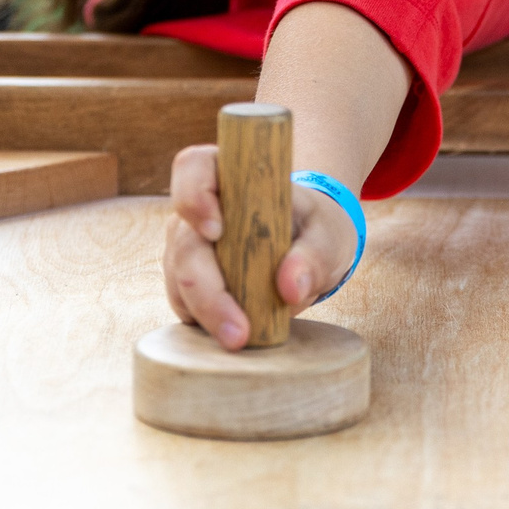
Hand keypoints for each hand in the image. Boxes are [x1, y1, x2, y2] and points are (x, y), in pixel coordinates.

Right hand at [162, 144, 358, 349]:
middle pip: (184, 243)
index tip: (216, 230)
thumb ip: (314, 256)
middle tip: (238, 331)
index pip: (193, 168)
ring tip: (241, 339)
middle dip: (207, 291)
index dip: (193, 195)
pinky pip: (185, 304)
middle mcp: (200, 212)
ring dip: (206, 313)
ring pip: (179, 280)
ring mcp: (189, 248)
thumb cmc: (316, 228)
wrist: (311, 247)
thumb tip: (290, 286)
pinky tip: (234, 335)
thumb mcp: (329, 235)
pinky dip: (205, 322)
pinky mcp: (190, 283)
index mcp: (230, 178)